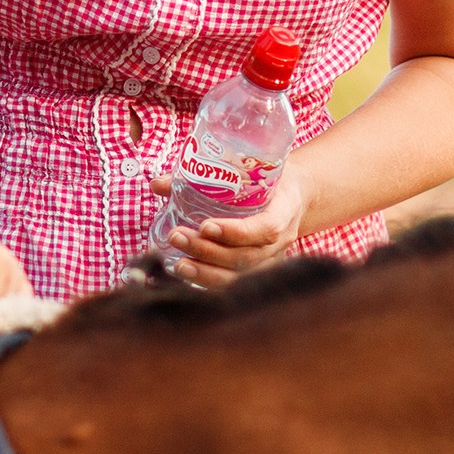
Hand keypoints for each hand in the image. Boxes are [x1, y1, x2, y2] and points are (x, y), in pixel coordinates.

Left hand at [147, 171, 308, 287]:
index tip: (205, 226)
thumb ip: (206, 175)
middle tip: (177, 237)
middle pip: (246, 257)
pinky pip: (236, 284)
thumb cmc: (267, 179)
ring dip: (206, 272)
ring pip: (240, 276)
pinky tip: (187, 276)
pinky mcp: (260, 272)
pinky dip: (210, 283)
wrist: (295, 196)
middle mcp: (281, 242)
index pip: (266, 228)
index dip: (236, 232)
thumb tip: (158, 184)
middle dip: (209, 251)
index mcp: (284, 211)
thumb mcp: (248, 169)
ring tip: (178, 264)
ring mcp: (272, 261)